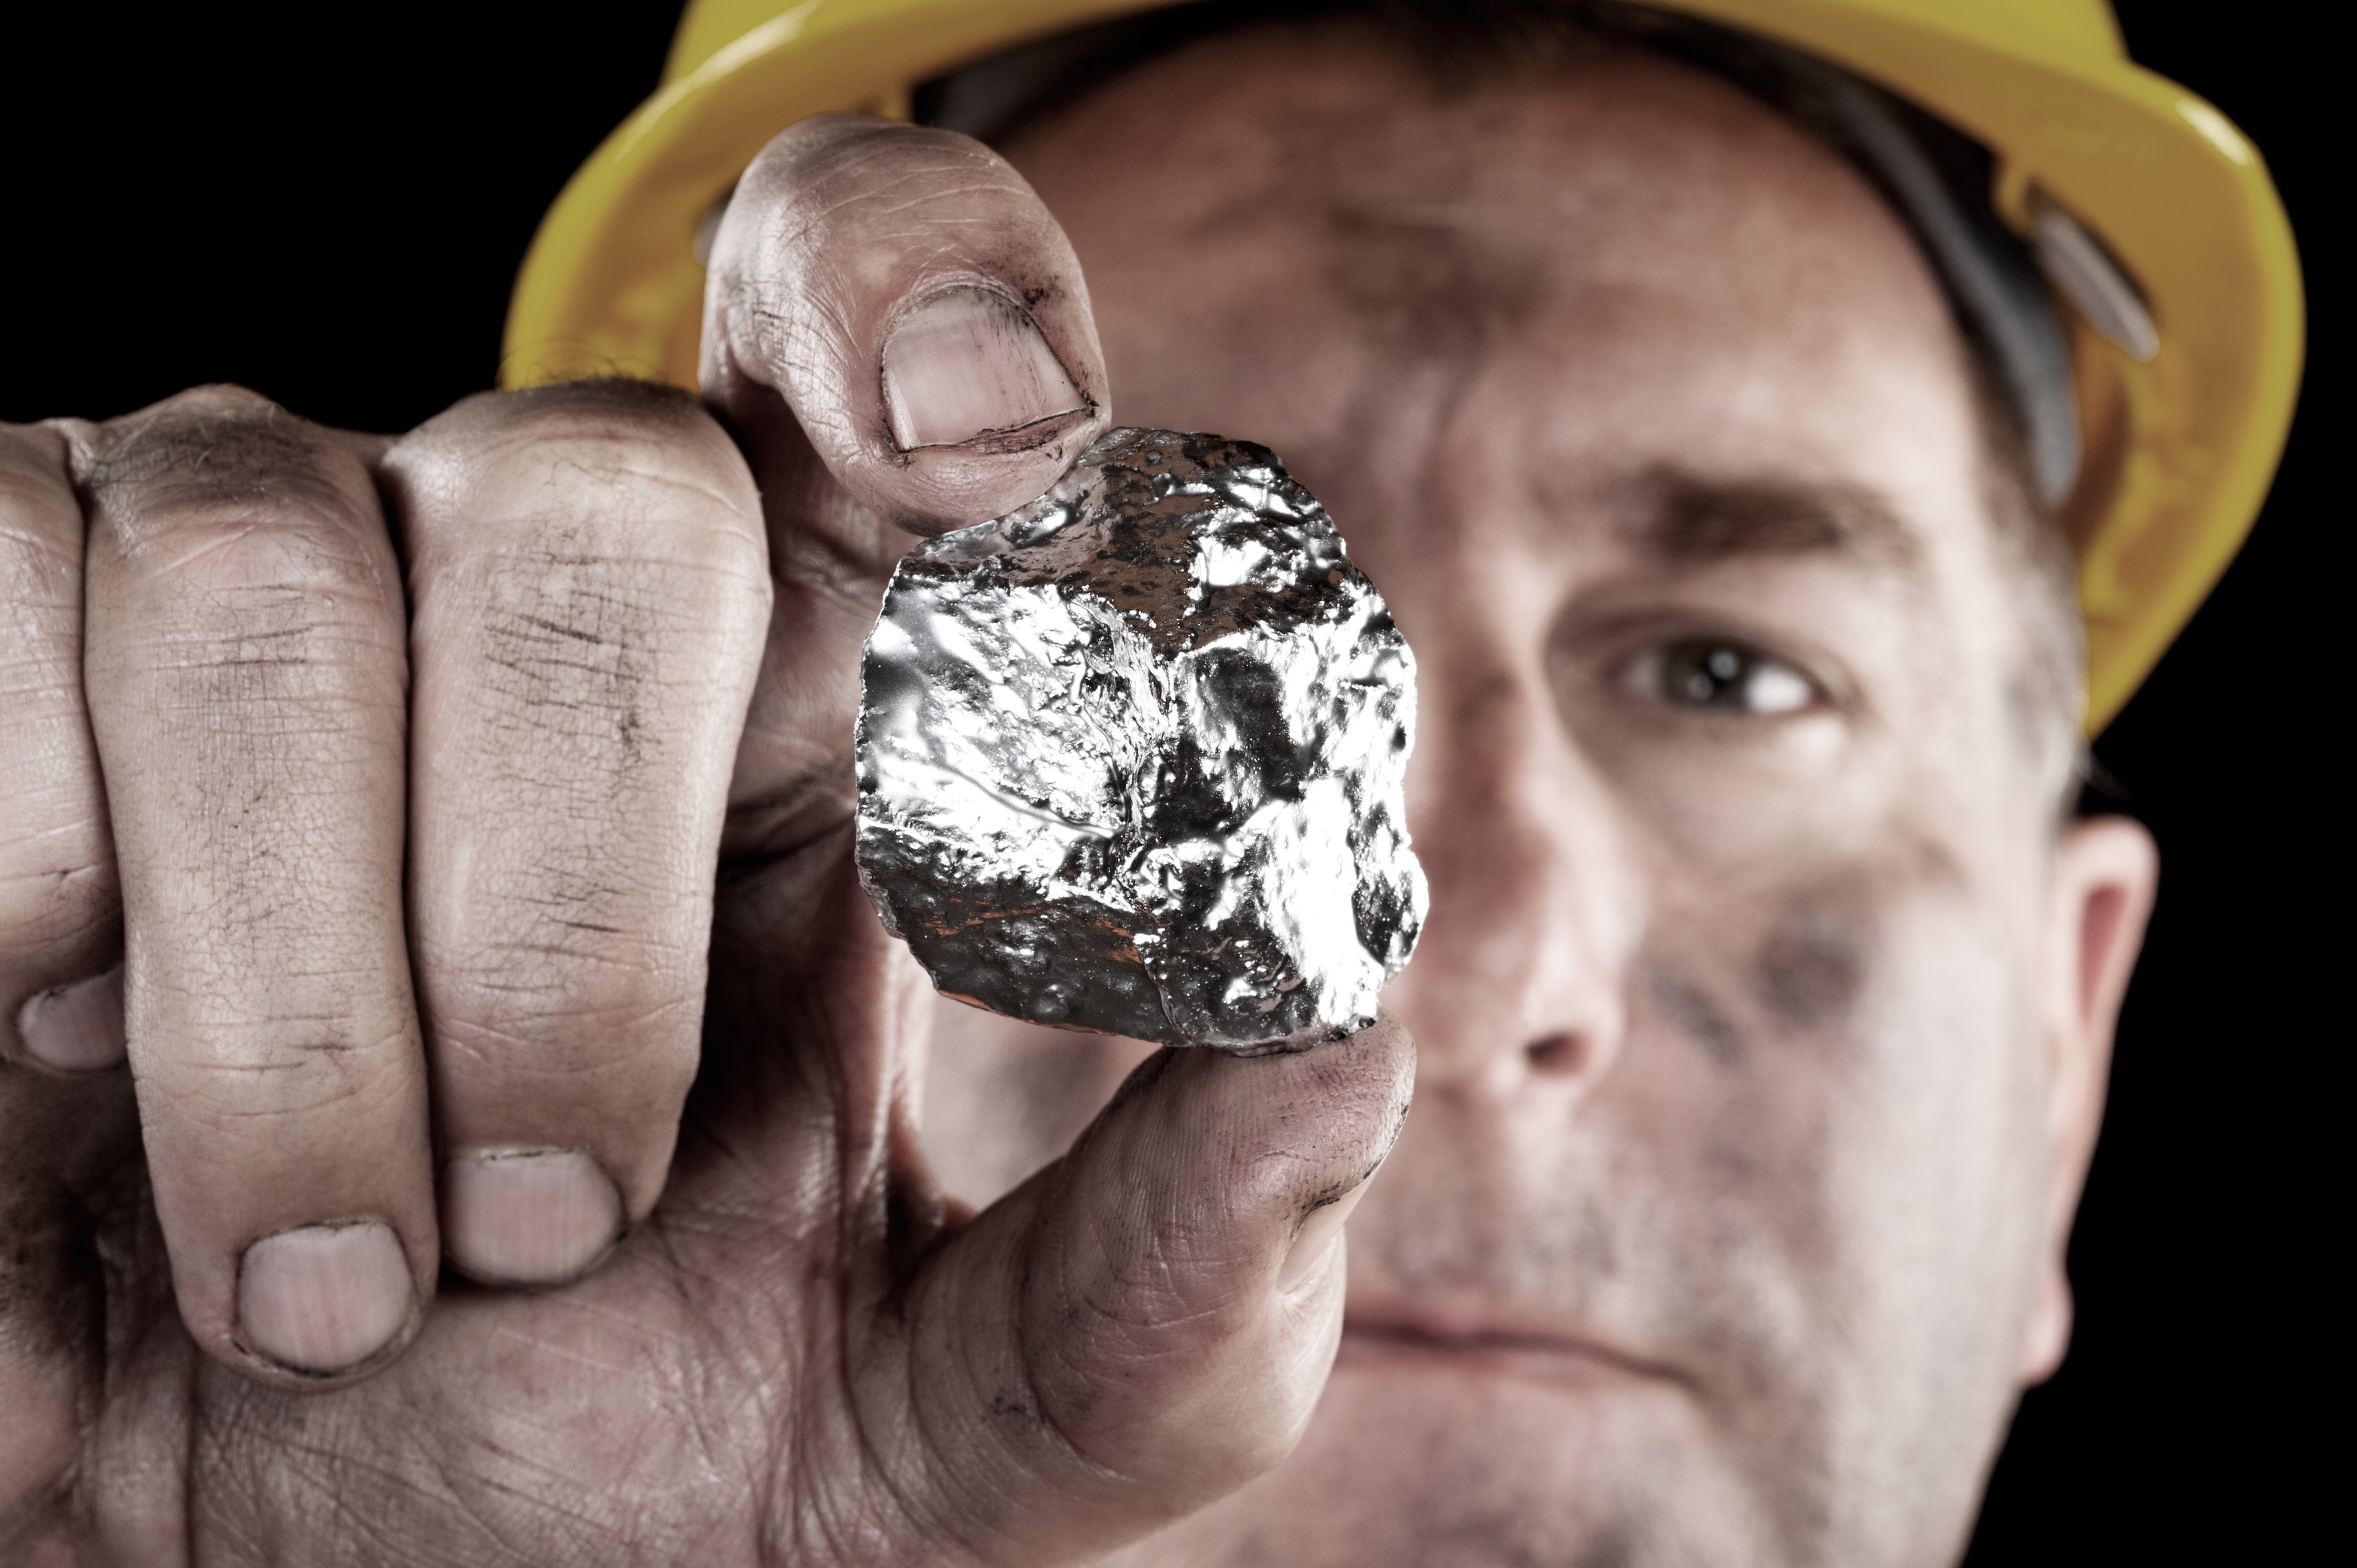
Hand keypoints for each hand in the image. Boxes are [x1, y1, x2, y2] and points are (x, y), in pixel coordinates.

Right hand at [0, 117, 1413, 1565]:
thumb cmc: (600, 1491)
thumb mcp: (942, 1435)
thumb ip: (1174, 1279)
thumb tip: (1354, 1033)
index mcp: (809, 696)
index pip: (879, 319)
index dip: (928, 304)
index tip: (993, 453)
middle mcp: (530, 583)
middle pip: (594, 493)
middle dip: (568, 909)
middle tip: (556, 1219)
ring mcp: (241, 583)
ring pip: (262, 567)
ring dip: (305, 998)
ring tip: (324, 1266)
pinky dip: (41, 875)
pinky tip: (74, 1038)